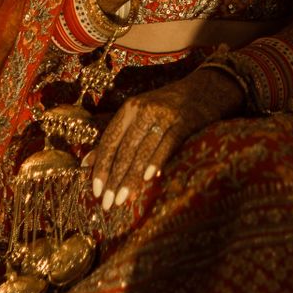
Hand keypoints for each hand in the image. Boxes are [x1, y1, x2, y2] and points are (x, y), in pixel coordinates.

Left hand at [92, 68, 244, 211]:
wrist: (205, 89)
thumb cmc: (167, 107)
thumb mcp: (139, 115)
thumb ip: (116, 137)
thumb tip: (87, 162)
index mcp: (129, 109)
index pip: (110, 141)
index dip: (101, 167)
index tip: (96, 191)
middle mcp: (143, 110)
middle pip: (124, 149)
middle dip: (114, 179)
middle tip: (108, 203)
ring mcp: (164, 115)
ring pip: (142, 151)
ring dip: (131, 178)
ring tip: (122, 199)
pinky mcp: (183, 122)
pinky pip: (166, 145)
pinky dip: (156, 162)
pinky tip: (147, 179)